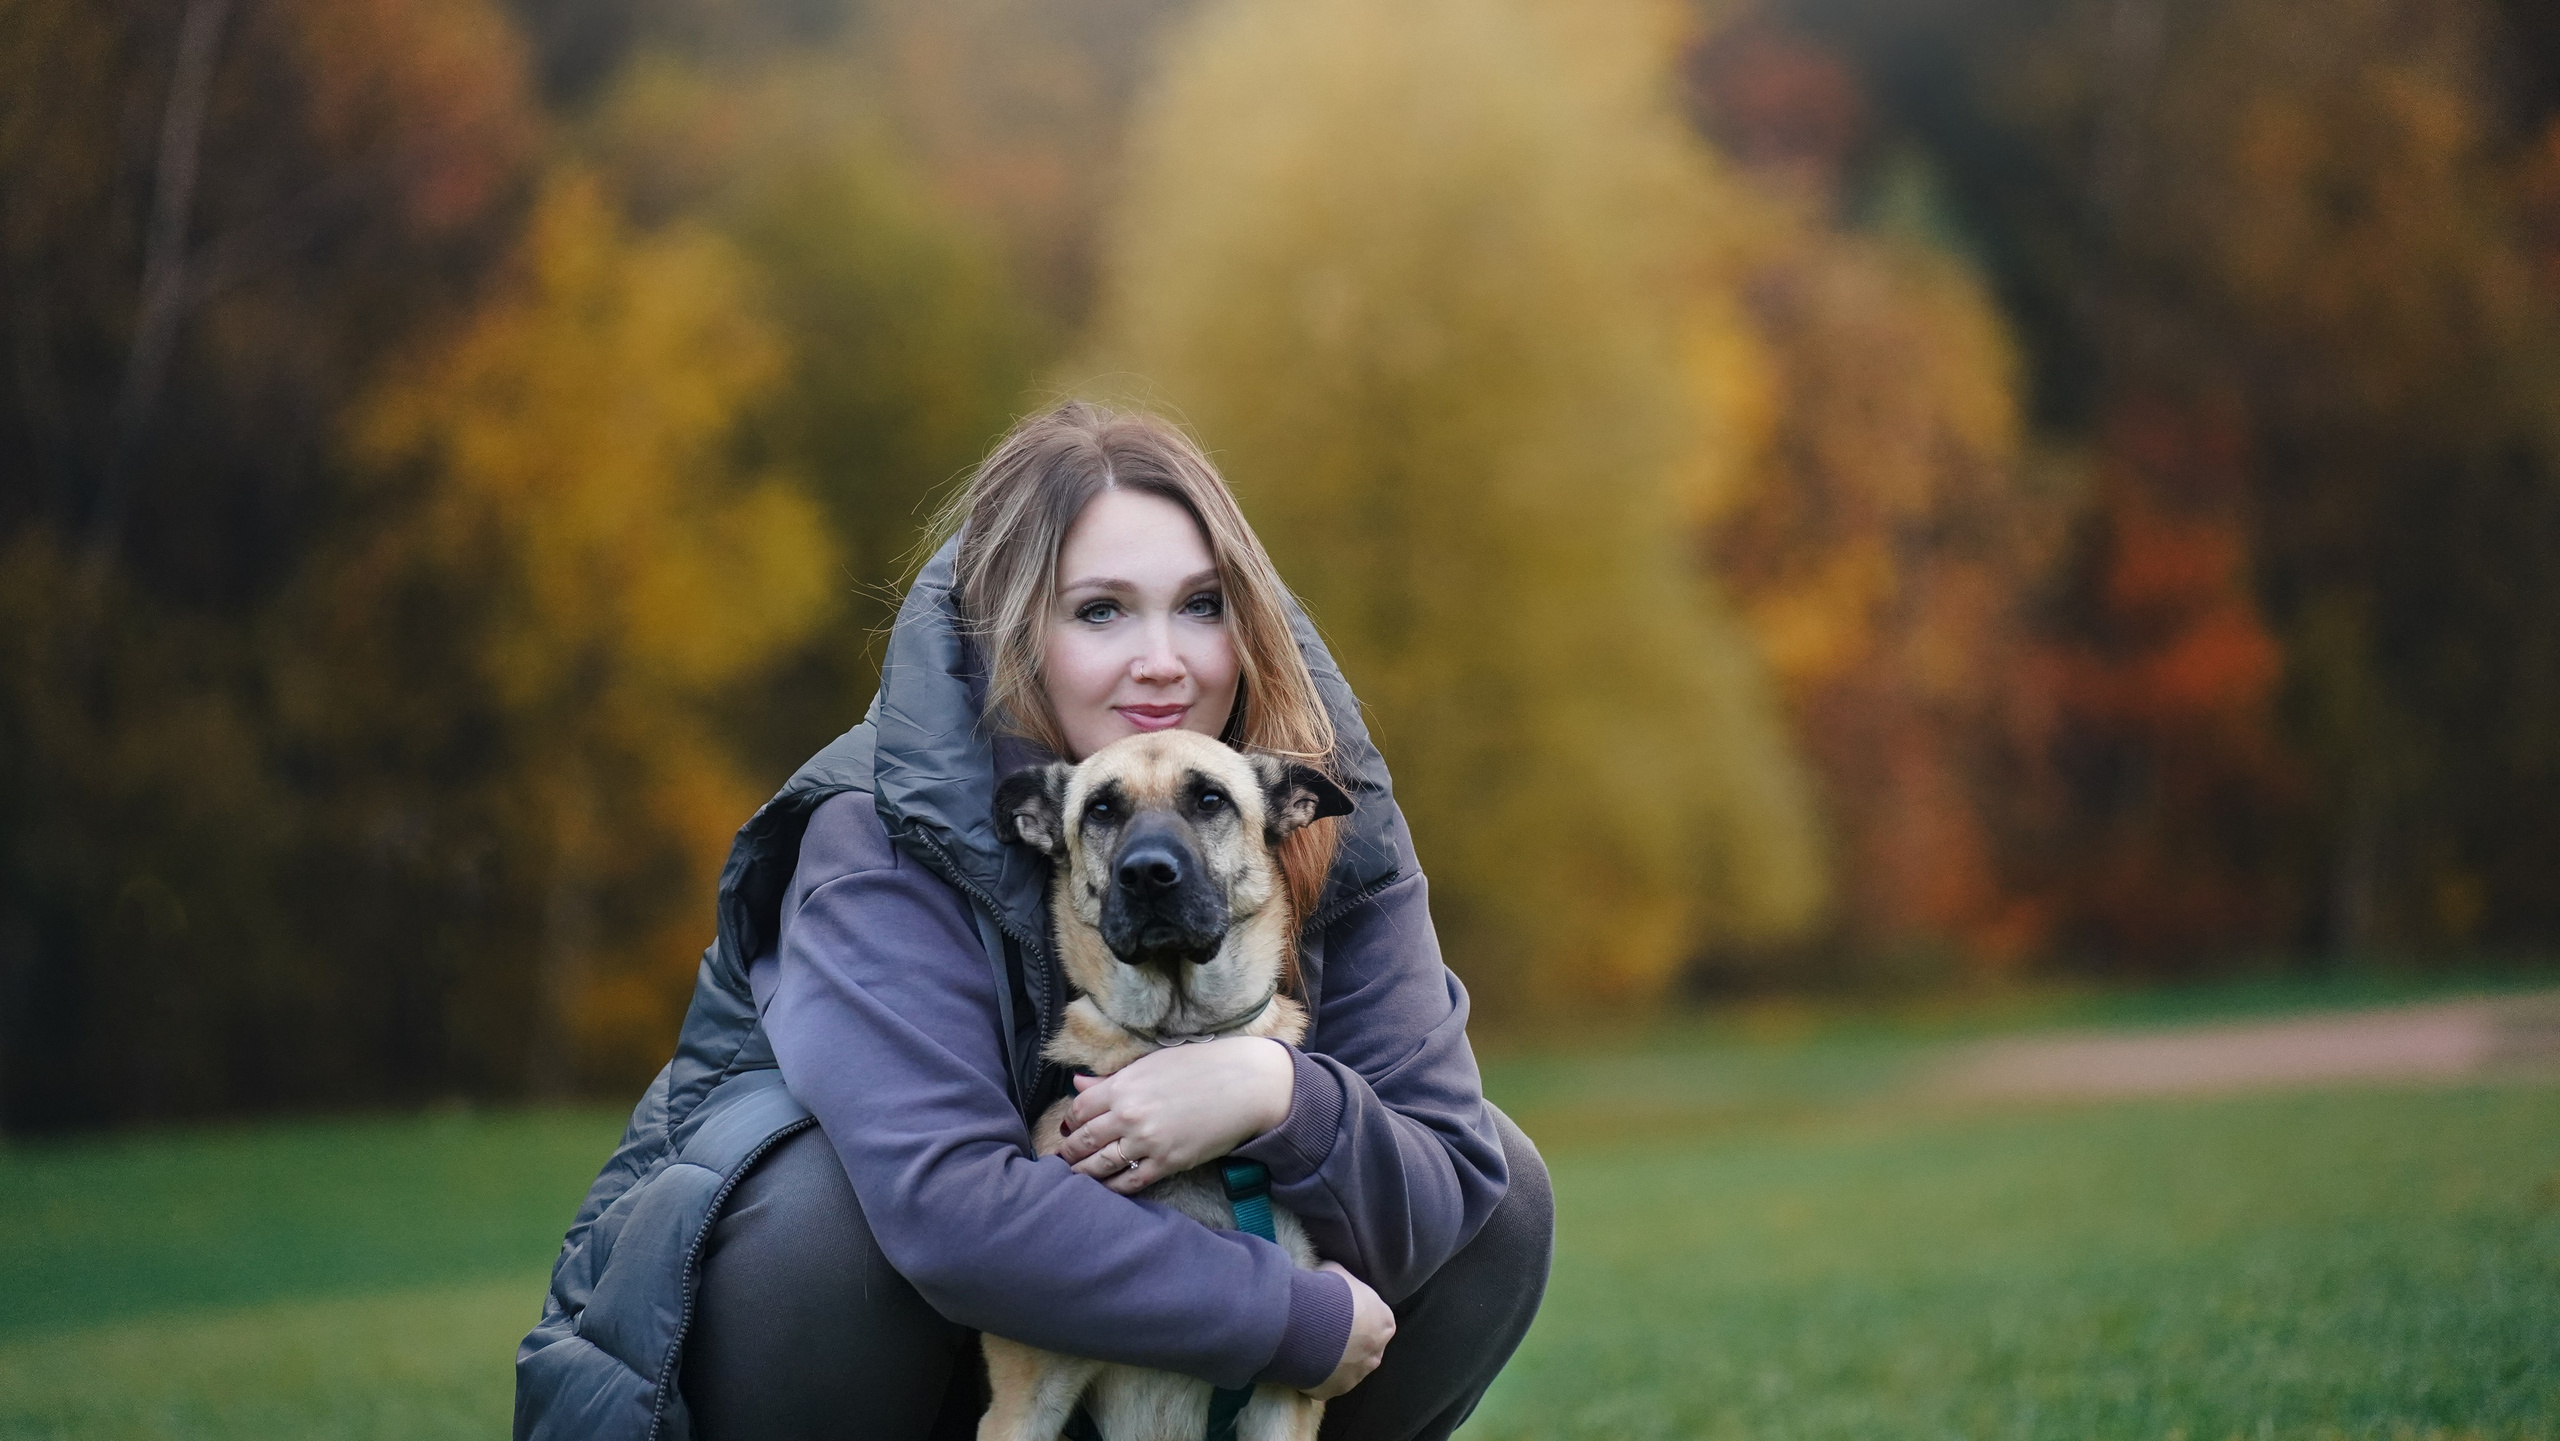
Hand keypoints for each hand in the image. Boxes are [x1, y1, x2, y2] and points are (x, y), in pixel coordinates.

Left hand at [1057, 1037, 1293, 1193]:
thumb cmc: (1200, 1067)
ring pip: (1101, 1165)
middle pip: (1084, 1140)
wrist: (1245, 1085)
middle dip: (1069, 1152)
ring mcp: (1148, 1141)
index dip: (1069, 1122)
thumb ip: (1112, 1079)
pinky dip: (1113, 1189)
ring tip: (1074, 1178)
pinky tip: (1105, 1190)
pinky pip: (1130, 1183)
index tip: (1067, 1130)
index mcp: (1123, 1086)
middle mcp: (1130, 1115)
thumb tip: (1077, 1084)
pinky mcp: (1167, 1162)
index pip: (1079, 1109)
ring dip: (1084, 1173)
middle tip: (1061, 1160)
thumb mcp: (1151, 1064)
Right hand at [1307, 1262, 1393, 1398]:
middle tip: (1325, 1331)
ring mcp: (1356, 1376)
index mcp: (1383, 1323)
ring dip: (1334, 1361)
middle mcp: (1376, 1353)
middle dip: (1349, 1342)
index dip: (1358, 1316)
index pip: (1377, 1320)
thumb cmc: (1328, 1292)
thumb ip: (1342, 1280)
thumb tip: (1331, 1276)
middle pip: (1365, 1348)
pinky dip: (1317, 1375)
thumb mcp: (1337, 1272)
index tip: (1339, 1312)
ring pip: (1347, 1369)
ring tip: (1311, 1347)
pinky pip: (1326, 1383)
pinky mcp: (1335, 1390)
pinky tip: (1303, 1362)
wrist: (1307, 1323)